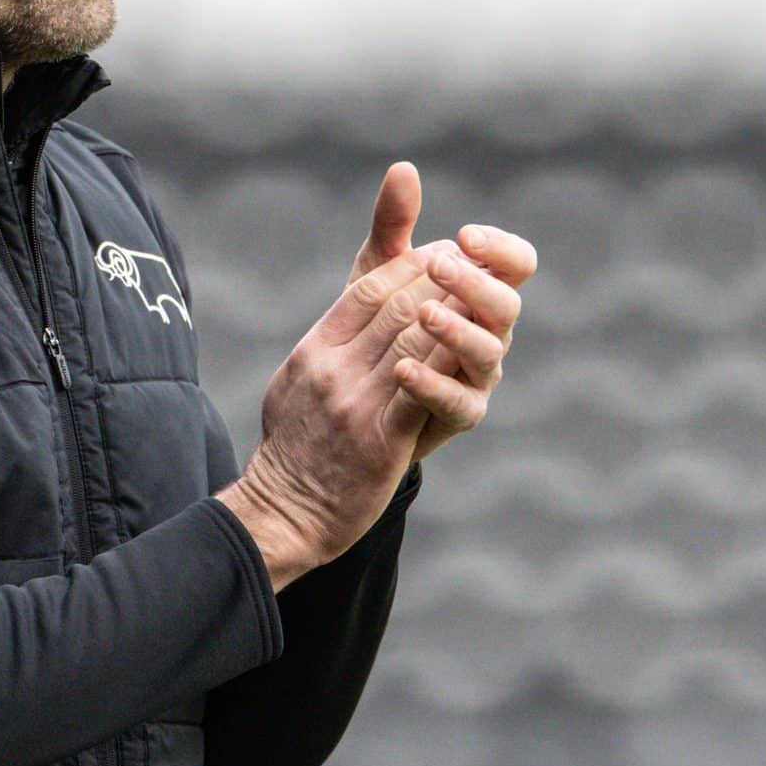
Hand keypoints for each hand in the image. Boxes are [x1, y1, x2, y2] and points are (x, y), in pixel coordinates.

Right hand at [227, 234, 469, 576]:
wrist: (283, 510)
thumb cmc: (294, 446)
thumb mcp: (295, 380)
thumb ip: (328, 344)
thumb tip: (359, 314)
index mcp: (315, 351)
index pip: (366, 292)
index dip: (408, 267)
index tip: (439, 255)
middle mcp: (333, 370)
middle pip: (397, 309)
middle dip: (441, 282)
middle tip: (473, 267)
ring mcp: (355, 403)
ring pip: (414, 342)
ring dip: (454, 316)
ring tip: (482, 301)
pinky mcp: (380, 441)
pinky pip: (420, 393)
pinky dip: (446, 367)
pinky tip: (470, 354)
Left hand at [352, 162, 536, 463]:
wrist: (349, 399)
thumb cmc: (374, 325)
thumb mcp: (376, 271)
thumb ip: (393, 225)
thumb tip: (403, 167)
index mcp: (480, 292)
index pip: (517, 265)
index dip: (501, 249)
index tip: (466, 235)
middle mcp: (488, 332)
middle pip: (507, 305)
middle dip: (477, 282)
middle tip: (440, 264)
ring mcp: (477, 376)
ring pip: (488, 352)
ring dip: (457, 329)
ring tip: (423, 313)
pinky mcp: (458, 414)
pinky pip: (457, 402)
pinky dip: (432, 384)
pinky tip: (402, 369)